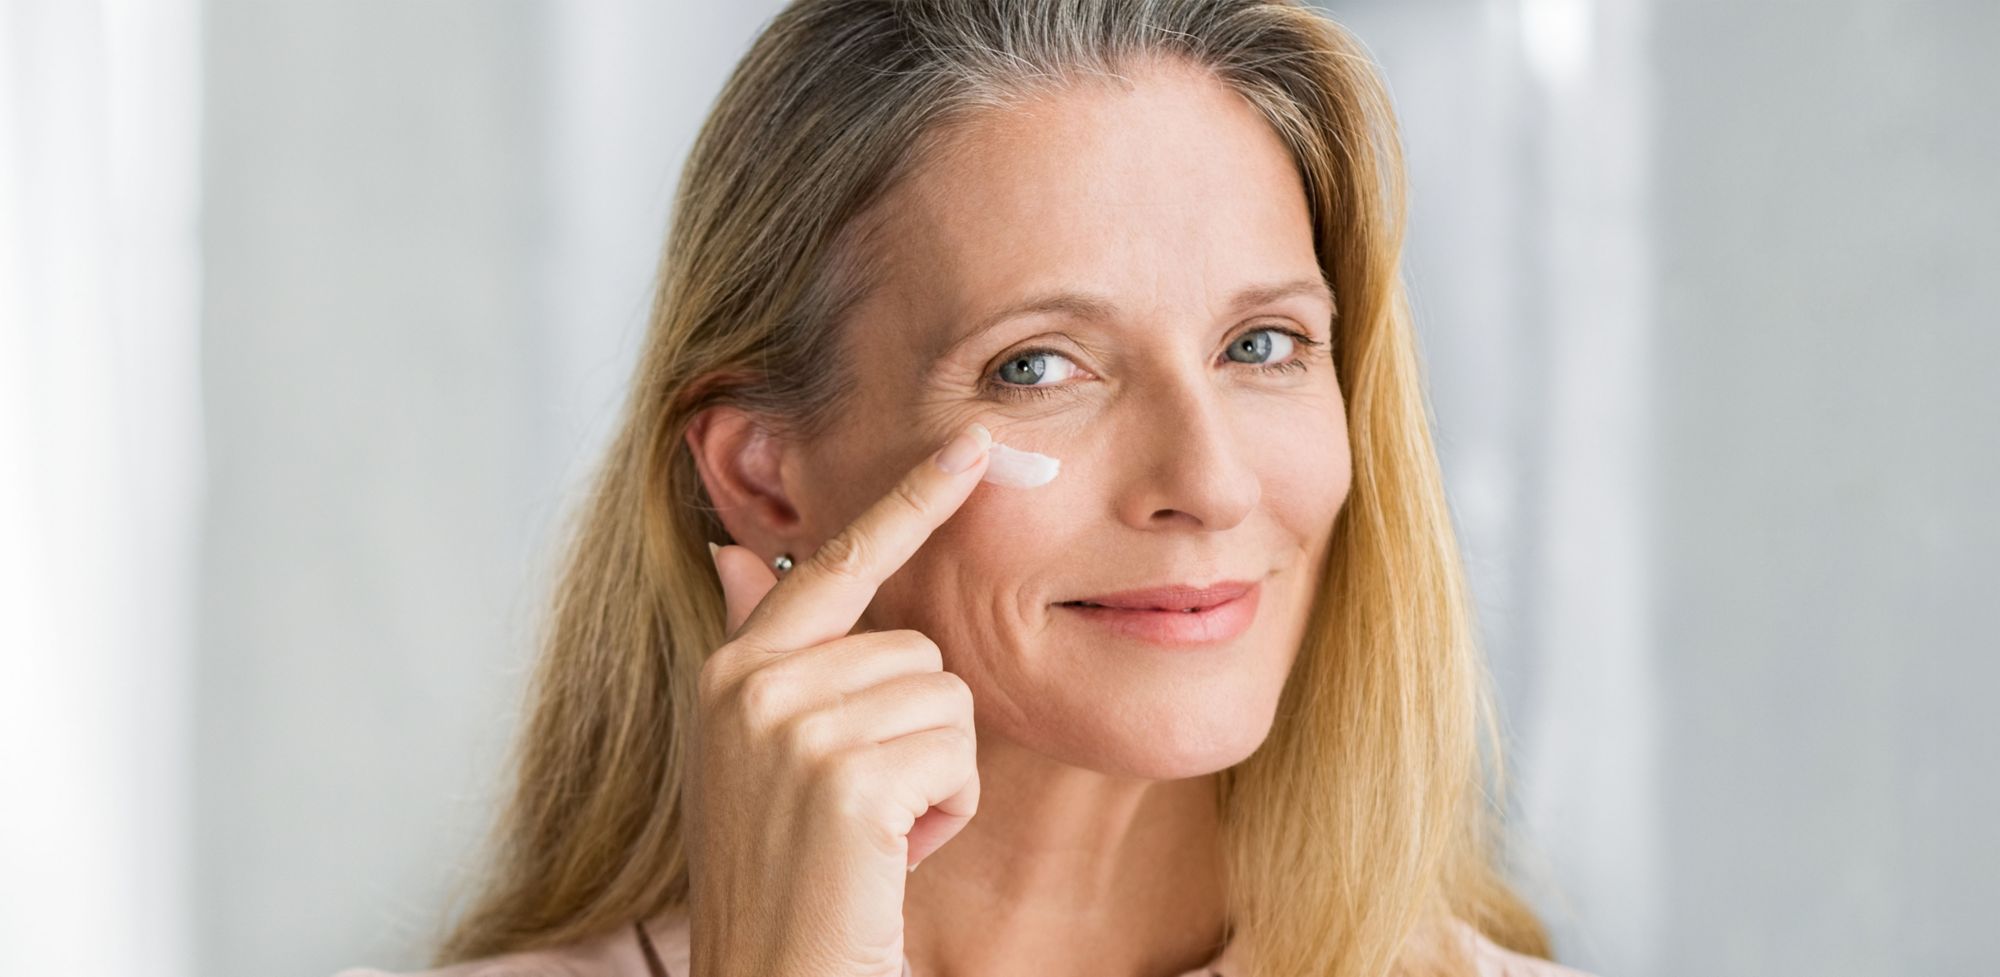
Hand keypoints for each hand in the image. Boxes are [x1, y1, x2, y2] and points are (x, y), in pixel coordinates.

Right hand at [685, 421, 992, 976]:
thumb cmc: (784, 875)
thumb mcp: (756, 753)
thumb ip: (763, 649)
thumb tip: (733, 550)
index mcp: (733, 672)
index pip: (833, 562)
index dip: (910, 501)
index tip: (971, 444)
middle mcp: (750, 685)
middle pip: (917, 647)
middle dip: (919, 732)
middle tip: (863, 810)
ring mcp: (791, 726)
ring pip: (946, 698)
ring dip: (935, 776)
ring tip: (872, 837)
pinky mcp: (843, 776)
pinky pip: (956, 751)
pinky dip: (946, 812)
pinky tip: (890, 857)